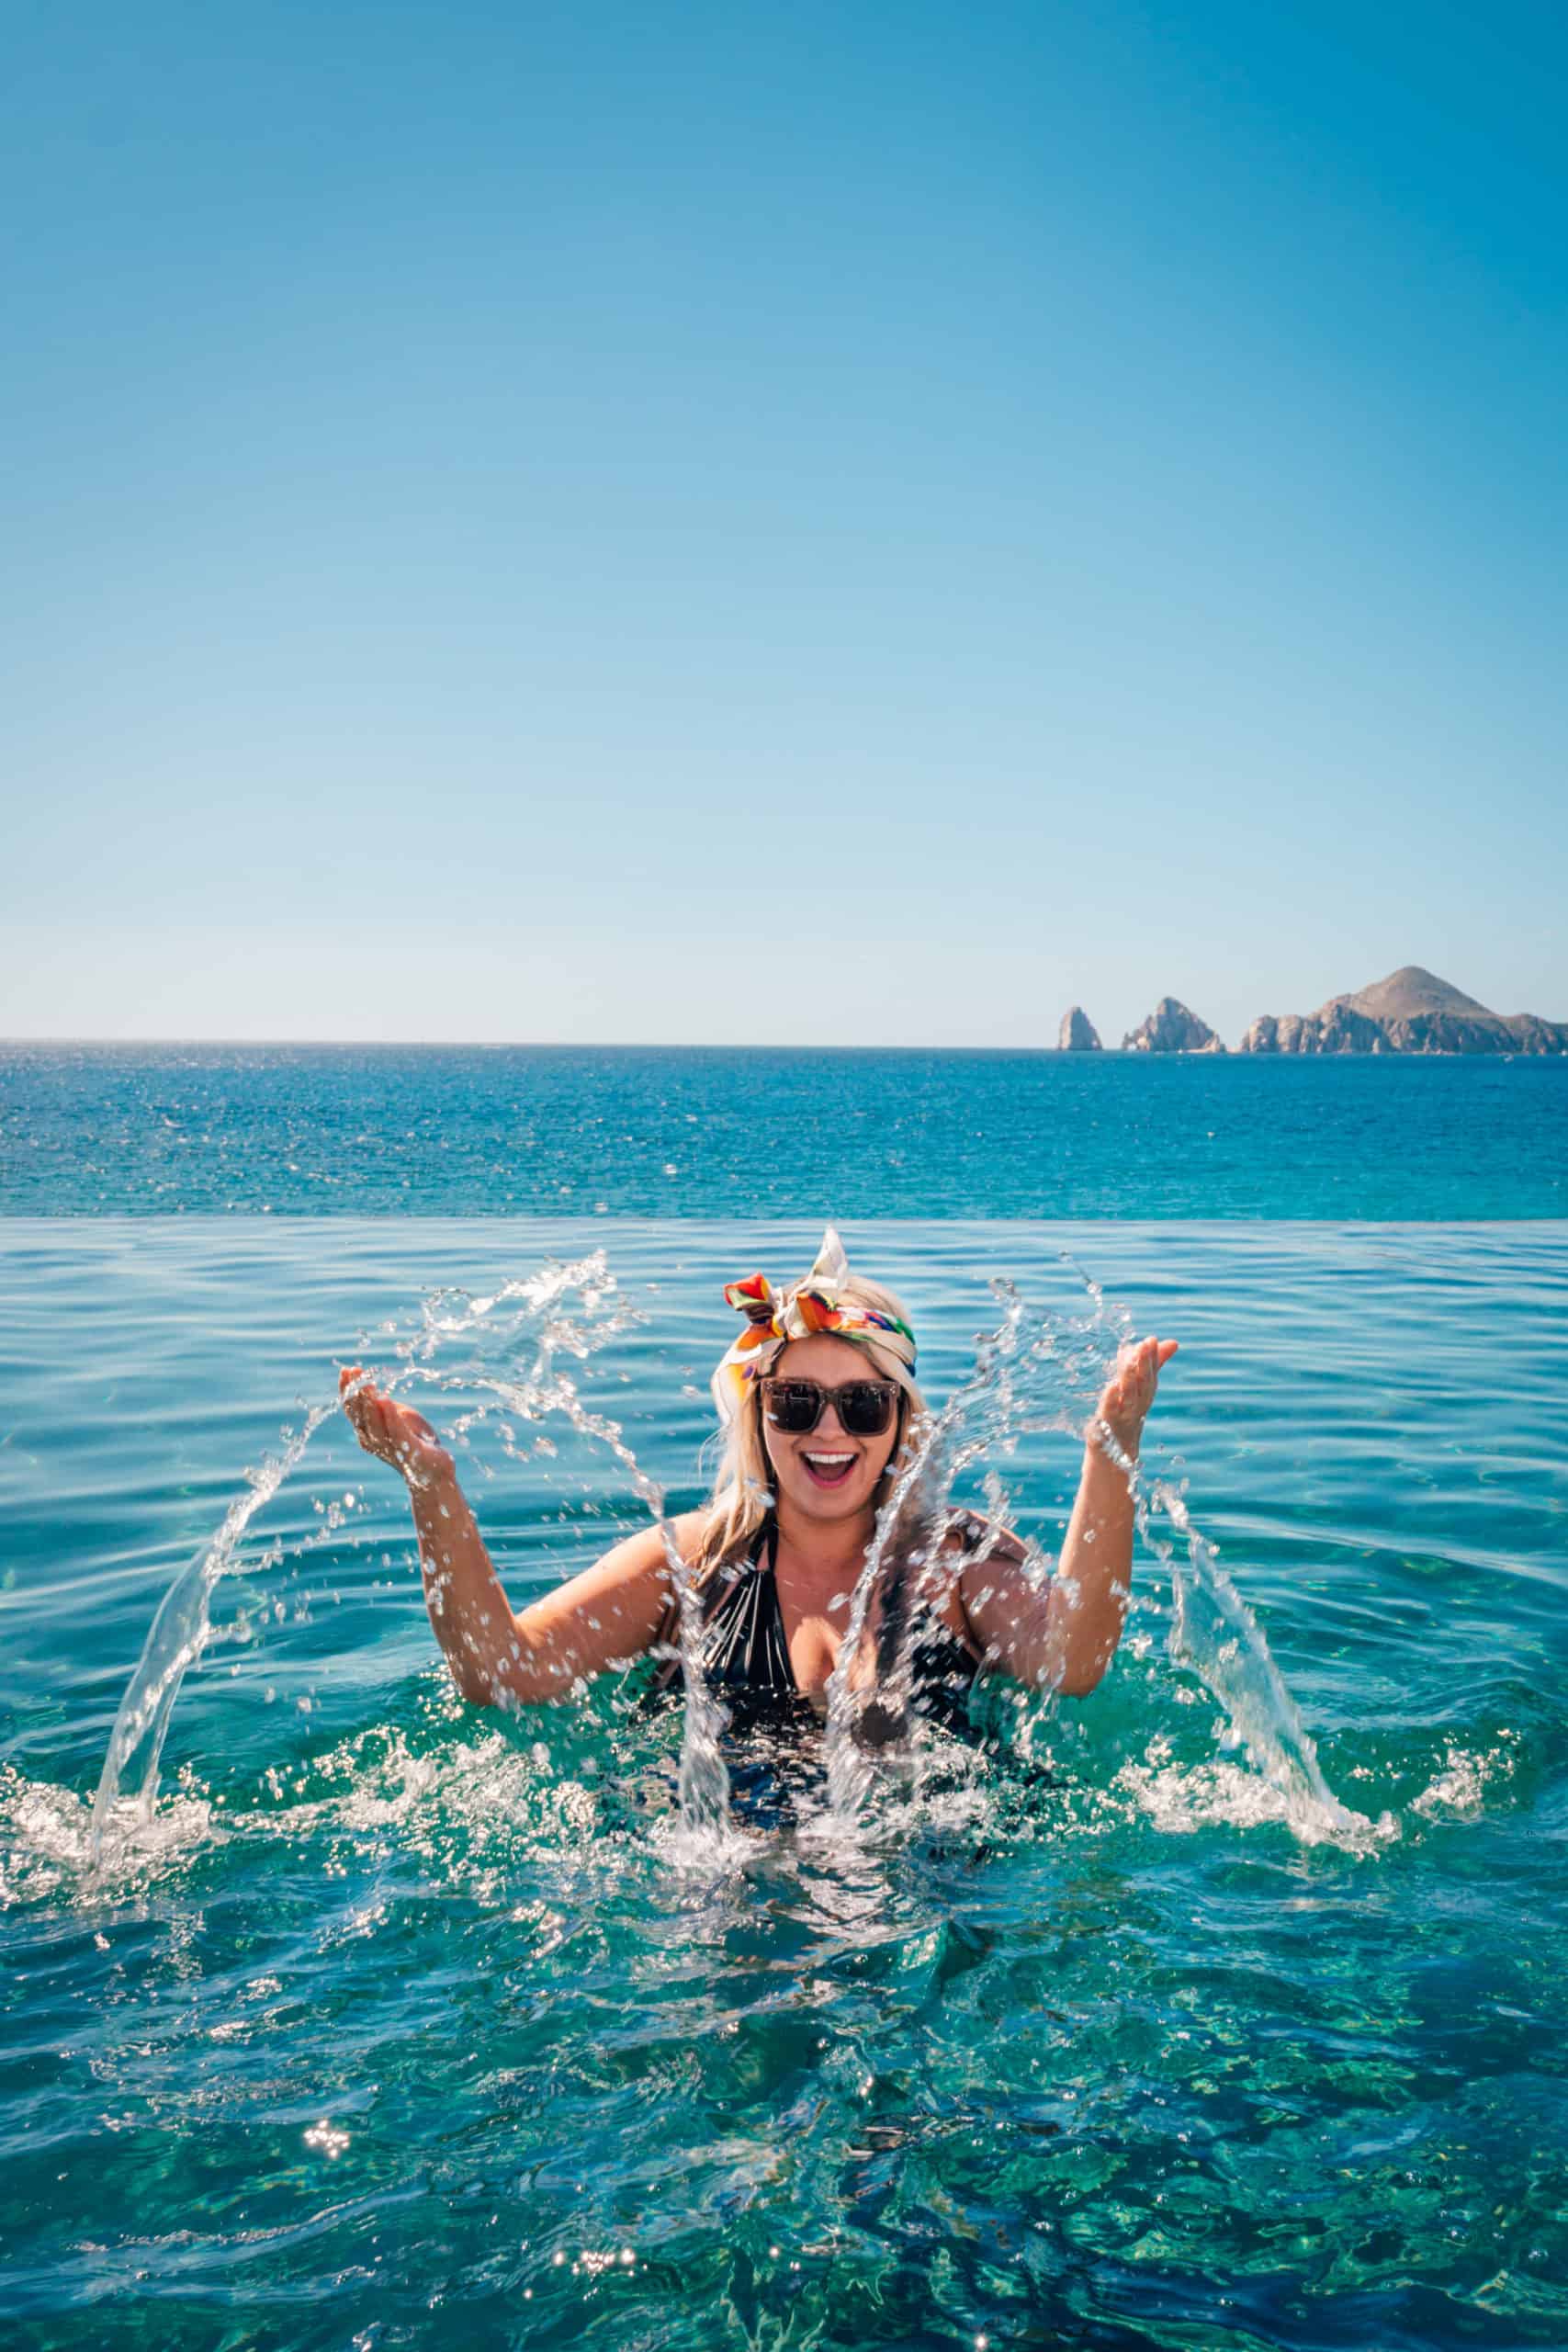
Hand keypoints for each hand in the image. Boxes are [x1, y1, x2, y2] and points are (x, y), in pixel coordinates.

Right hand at [339, 1365, 454, 1490]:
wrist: (434, 1473)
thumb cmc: (414, 1441)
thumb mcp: (397, 1417)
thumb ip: (383, 1407)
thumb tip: (371, 1390)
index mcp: (368, 1433)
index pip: (352, 1410)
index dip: (347, 1391)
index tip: (345, 1370)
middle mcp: (374, 1442)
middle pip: (360, 1416)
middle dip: (355, 1393)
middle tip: (353, 1371)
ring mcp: (390, 1449)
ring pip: (375, 1425)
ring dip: (369, 1403)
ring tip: (368, 1384)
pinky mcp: (410, 1452)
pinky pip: (397, 1433)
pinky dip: (390, 1417)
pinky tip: (386, 1401)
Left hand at [1089, 1337, 1177, 1458]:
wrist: (1112, 1457)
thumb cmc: (1126, 1416)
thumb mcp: (1139, 1390)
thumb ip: (1152, 1365)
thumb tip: (1173, 1342)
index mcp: (1145, 1395)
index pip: (1151, 1373)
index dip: (1152, 1356)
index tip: (1152, 1339)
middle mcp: (1137, 1405)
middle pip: (1144, 1383)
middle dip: (1146, 1363)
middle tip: (1147, 1343)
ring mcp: (1123, 1417)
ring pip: (1130, 1396)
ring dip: (1131, 1377)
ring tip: (1131, 1358)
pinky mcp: (1107, 1426)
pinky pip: (1111, 1412)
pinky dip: (1112, 1399)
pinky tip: (1112, 1386)